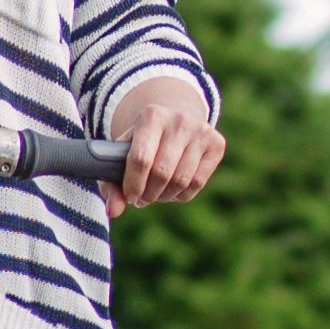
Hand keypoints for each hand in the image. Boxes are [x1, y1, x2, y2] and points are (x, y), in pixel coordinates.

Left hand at [106, 80, 225, 219]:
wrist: (176, 120)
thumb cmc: (143, 142)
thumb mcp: (123, 154)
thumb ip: (112, 182)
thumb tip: (114, 212)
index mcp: (151, 116)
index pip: (141, 159)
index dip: (134, 185)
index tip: (131, 196)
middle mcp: (179, 120)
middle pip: (162, 173)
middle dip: (149, 193)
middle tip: (142, 197)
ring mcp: (201, 131)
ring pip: (181, 181)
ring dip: (165, 196)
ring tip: (156, 193)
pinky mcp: (217, 144)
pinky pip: (197, 183)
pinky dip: (181, 194)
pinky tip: (173, 189)